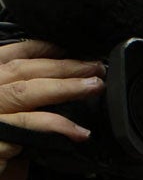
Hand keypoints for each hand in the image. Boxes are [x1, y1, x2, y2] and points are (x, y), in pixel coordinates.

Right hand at [0, 39, 99, 179]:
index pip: (10, 55)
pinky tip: (80, 132)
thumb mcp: (6, 113)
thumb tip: (62, 80)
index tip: (71, 47)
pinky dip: (56, 127)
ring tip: (94, 86)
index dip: (41, 48)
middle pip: (23, 70)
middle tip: (96, 67)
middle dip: (63, 66)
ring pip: (26, 92)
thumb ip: (22, 95)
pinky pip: (30, 128)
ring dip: (64, 88)